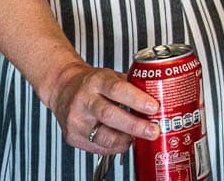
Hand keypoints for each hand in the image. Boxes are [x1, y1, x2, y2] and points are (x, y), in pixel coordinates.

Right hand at [46, 61, 161, 154]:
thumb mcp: (111, 76)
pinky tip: (125, 141)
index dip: (137, 99)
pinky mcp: (73, 137)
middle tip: (153, 130)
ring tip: (140, 137)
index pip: (117, 89)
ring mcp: (76, 120)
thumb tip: (160, 97)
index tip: (154, 107)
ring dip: (127, 140)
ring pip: (104, 136)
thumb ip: (132, 86)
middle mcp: (84, 100)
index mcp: (96, 81)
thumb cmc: (92, 82)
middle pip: (110, 115)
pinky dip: (115, 147)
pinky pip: (99, 147)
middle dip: (135, 125)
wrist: (63, 89)